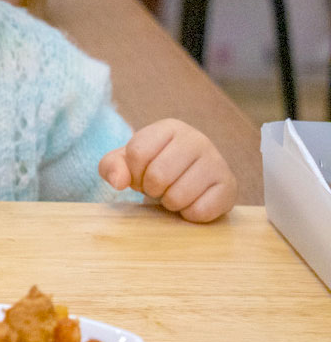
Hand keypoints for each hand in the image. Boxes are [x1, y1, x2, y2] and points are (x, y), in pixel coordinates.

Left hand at [99, 118, 236, 222]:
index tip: (141, 175)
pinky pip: (199, 211)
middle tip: (158, 188)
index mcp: (169, 127)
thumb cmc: (154, 168)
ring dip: (169, 203)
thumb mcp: (126, 162)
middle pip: (157, 175)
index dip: (133, 173)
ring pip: (178, 196)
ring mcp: (217, 162)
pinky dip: (188, 214)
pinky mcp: (229, 187)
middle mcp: (197, 139)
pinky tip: (192, 203)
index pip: (137, 152)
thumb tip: (119, 182)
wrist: (192, 181)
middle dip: (151, 189)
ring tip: (174, 193)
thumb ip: (111, 166)